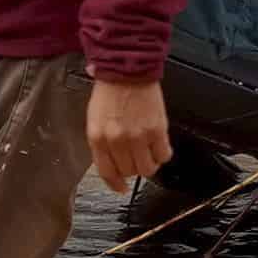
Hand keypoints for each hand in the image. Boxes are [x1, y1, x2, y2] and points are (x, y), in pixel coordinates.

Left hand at [84, 75, 172, 192]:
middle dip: (133, 169)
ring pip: (147, 169)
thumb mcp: (94, 120)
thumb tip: (112, 163)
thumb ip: (101, 143)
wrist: (127, 70)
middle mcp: (117, 141)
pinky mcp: (157, 130)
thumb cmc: (110, 91)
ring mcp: (138, 137)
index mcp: (98, 138)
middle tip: (136, 159)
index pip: (107, 172)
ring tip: (149, 154)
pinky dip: (163, 154)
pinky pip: (164, 155)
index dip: (115, 183)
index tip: (121, 187)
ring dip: (149, 164)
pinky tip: (159, 146)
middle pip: (129, 172)